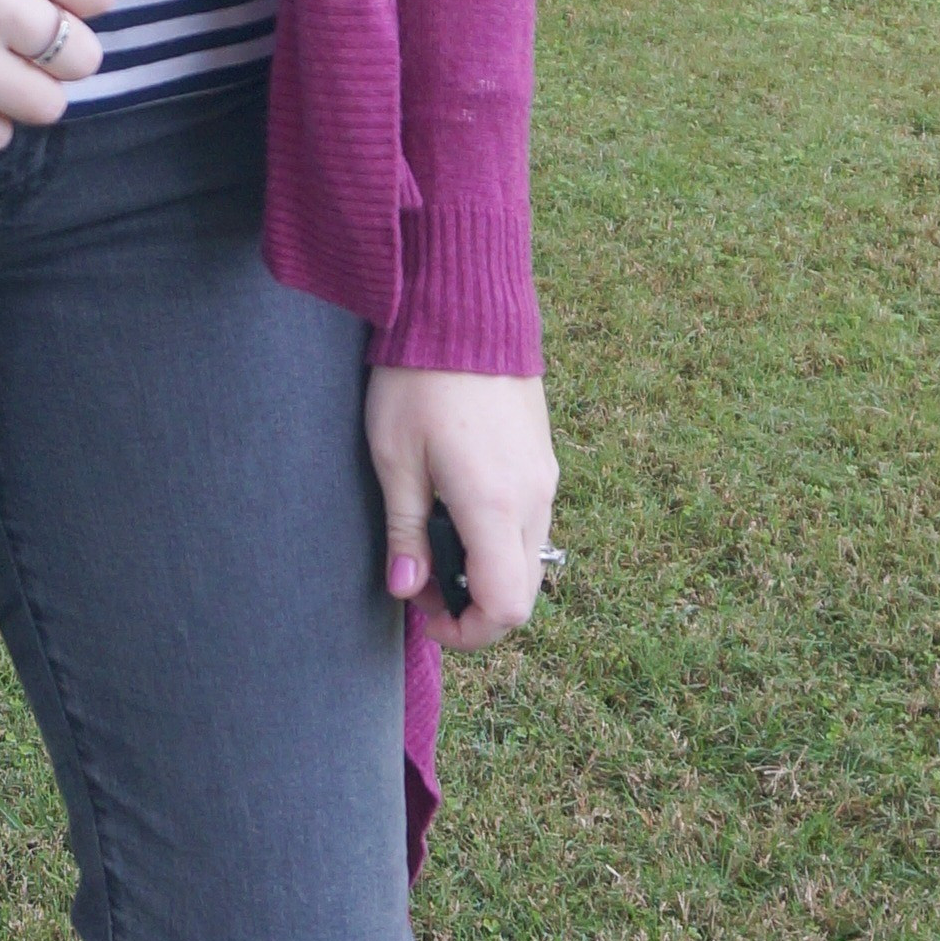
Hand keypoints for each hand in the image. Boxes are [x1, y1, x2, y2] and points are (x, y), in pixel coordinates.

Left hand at [366, 367, 559, 651]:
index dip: (467, 632)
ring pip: (530, 558)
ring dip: (488, 572)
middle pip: (524, 592)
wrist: (463, 309)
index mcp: (496, 506)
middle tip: (423, 583)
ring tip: (434, 544)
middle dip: (475, 608)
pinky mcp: (542, 457)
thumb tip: (407, 590)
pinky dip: (500, 541)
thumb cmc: (418, 380)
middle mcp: (533, 498)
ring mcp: (544, 476)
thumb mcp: (395, 459)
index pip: (505, 608)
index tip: (426, 616)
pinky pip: (532, 522)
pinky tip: (457, 511)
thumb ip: (405, 532)